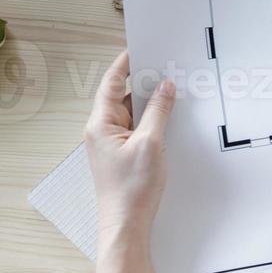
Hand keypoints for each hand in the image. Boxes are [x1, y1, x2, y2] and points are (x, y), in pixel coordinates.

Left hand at [85, 50, 174, 241]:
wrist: (126, 225)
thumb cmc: (132, 188)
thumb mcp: (151, 143)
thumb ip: (158, 111)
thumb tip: (165, 87)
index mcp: (100, 124)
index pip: (111, 84)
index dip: (124, 64)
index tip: (138, 47)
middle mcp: (102, 131)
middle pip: (122, 96)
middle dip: (143, 82)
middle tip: (165, 67)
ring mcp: (112, 144)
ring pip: (131, 112)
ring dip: (150, 103)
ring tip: (171, 91)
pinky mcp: (122, 154)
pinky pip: (136, 128)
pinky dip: (151, 120)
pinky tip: (168, 117)